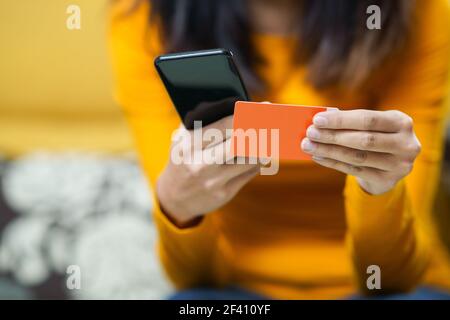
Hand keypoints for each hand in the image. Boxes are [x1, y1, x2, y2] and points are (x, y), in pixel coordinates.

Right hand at [157, 116, 259, 226]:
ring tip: (269, 135)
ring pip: (250, 158)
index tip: (263, 106)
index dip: (246, 115)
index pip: (224, 126)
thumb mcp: (182, 138)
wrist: (174, 197)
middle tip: (274, 118)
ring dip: (263, 145)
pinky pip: (250, 172)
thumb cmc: (183, 158)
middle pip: (239, 143)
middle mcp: (201, 163)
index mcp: (189, 145)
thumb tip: (235, 106)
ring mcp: (213, 180)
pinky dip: (258, 160)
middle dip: (260, 128)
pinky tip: (259, 153)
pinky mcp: (225, 193)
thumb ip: (202, 121)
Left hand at [301, 109, 421, 194]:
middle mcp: (406, 143)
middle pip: (363, 140)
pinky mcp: (388, 180)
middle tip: (310, 133)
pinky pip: (355, 171)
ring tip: (309, 146)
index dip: (341, 120)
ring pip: (357, 157)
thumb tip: (319, 123)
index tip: (317, 119)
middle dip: (333, 136)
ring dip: (329, 151)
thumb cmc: (375, 136)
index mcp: (402, 122)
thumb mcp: (371, 126)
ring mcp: (399, 164)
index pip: (368, 119)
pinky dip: (333, 163)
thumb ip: (350, 123)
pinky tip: (318, 157)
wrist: (391, 165)